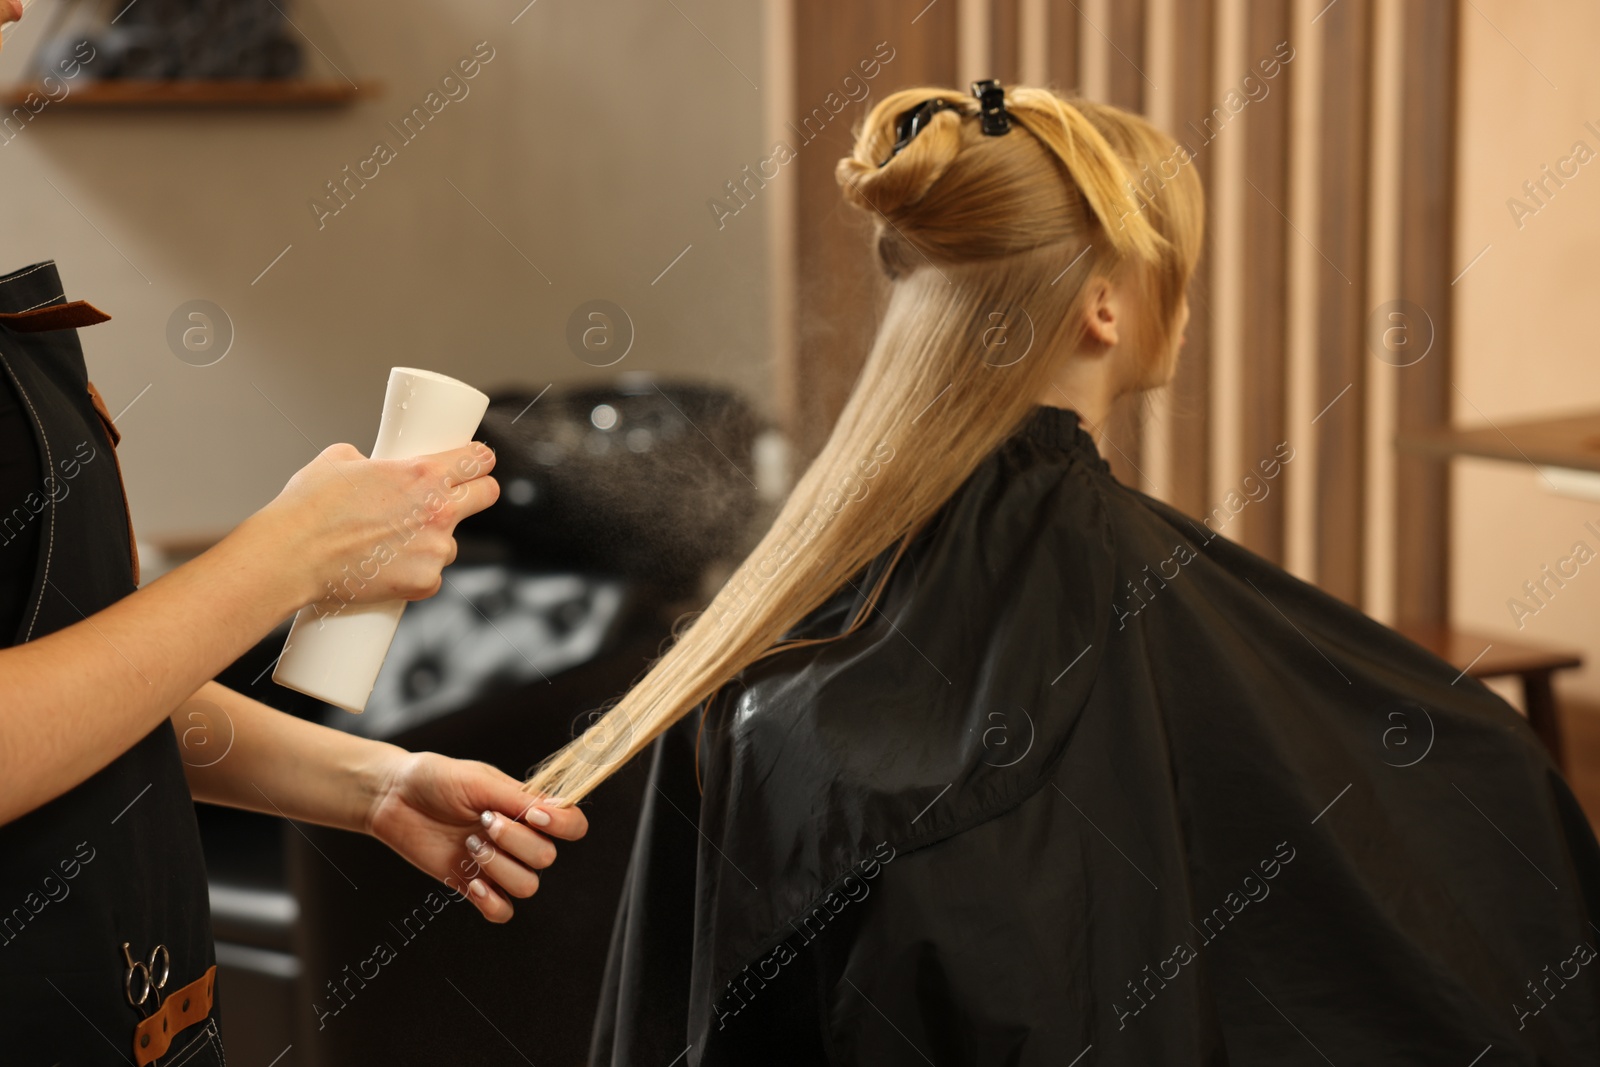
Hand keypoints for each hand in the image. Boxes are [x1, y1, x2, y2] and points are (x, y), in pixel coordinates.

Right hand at [244, 441, 499, 609]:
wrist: (291, 556)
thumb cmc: (308, 508)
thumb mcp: (339, 459)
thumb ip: (371, 460)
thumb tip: (373, 465)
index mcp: (424, 473)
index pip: (479, 459)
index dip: (478, 460)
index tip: (475, 464)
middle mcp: (438, 510)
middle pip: (488, 494)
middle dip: (476, 493)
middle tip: (452, 499)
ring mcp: (435, 549)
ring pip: (452, 542)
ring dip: (432, 541)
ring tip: (392, 543)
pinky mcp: (424, 582)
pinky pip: (432, 576)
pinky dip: (415, 574)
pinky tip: (388, 569)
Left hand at [364, 749, 587, 921]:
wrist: (393, 797)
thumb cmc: (435, 779)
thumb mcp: (478, 779)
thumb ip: (517, 798)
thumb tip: (555, 809)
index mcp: (527, 808)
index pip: (572, 825)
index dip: (561, 825)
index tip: (531, 815)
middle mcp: (519, 838)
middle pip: (547, 858)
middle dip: (515, 842)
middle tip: (483, 822)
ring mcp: (497, 864)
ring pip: (527, 886)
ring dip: (499, 868)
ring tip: (470, 845)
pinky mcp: (473, 885)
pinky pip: (502, 911)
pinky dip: (491, 901)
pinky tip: (472, 881)